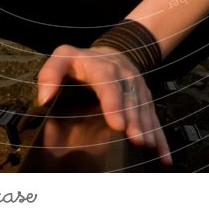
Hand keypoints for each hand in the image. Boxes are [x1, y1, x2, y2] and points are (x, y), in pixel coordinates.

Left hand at [37, 43, 172, 165]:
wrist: (114, 52)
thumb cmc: (84, 62)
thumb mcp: (64, 56)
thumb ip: (51, 72)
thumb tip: (44, 98)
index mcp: (102, 67)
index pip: (108, 84)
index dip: (113, 103)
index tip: (117, 124)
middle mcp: (124, 77)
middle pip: (130, 99)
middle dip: (134, 121)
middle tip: (136, 140)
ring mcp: (138, 88)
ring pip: (145, 109)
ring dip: (148, 129)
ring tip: (148, 147)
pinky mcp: (146, 99)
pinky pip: (155, 118)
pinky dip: (161, 138)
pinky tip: (164, 157)